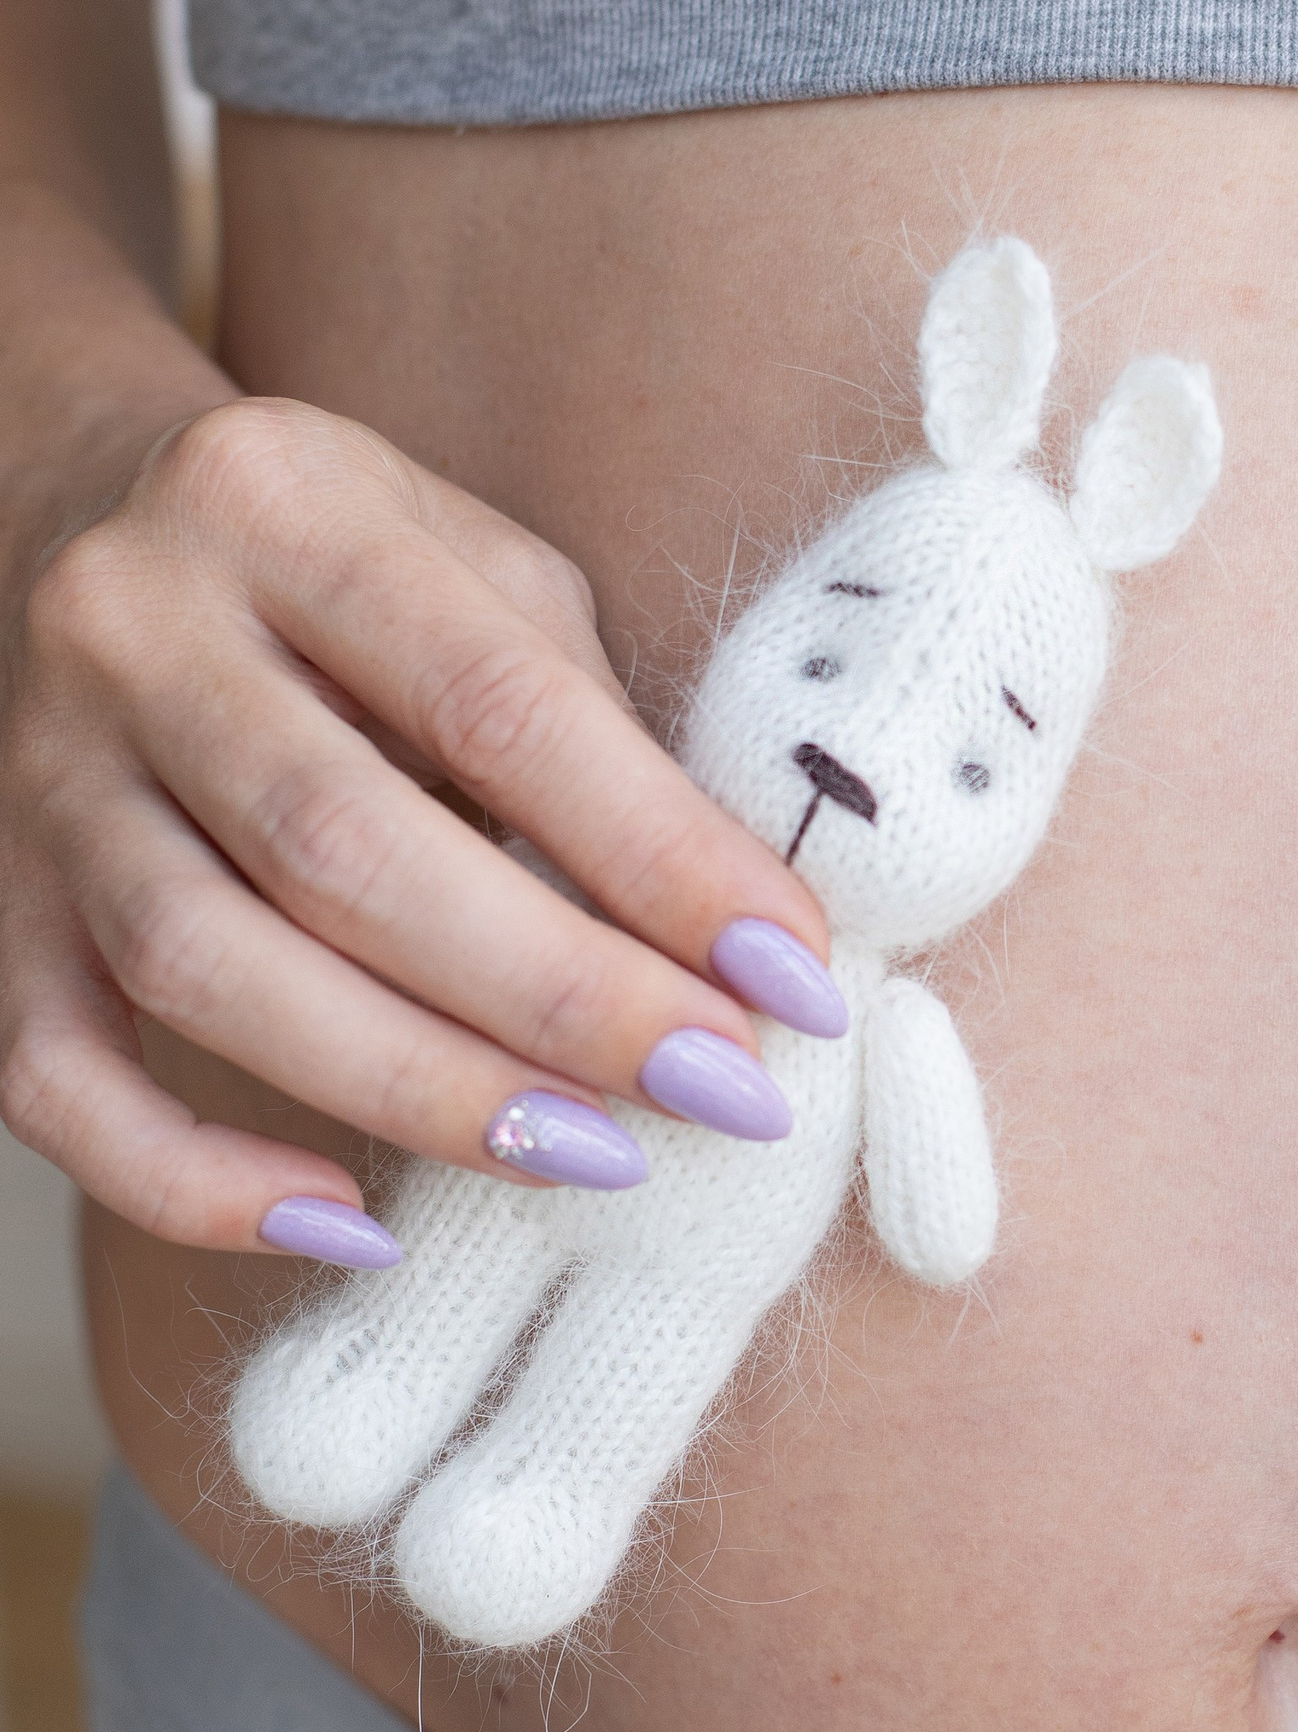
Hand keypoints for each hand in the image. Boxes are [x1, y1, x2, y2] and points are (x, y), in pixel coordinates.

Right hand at [0, 396, 842, 1259]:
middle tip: (718, 1087)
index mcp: (279, 503)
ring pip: (203, 968)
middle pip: (340, 848)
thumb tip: (738, 936)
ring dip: (415, 1087)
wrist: (63, 513)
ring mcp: (36, 774)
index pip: (495, 702)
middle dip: (556, 992)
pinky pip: (50, 1072)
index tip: (788, 970)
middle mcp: (129, 627)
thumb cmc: (342, 572)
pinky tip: (347, 1228)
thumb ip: (585, 722)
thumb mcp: (475, 570)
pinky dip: (188, 1175)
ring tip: (589, 1154)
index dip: (654, 853)